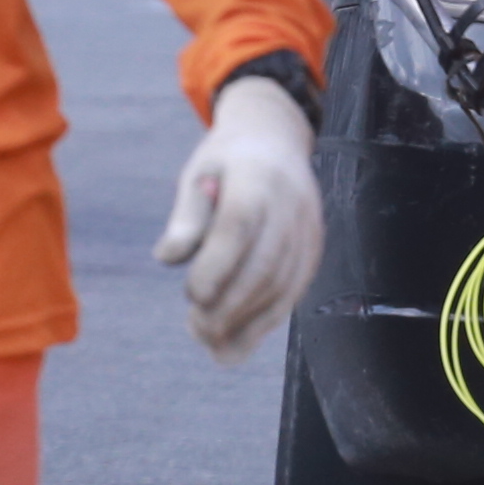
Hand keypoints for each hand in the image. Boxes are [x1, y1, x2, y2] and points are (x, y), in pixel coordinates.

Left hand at [154, 73, 322, 359]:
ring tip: (210, 342)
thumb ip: (187, 217)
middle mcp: (292, 205)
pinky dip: (264, 324)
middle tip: (197, 330)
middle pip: (265, 264)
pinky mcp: (314, 252)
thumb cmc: (227, 163)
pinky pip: (292, 294)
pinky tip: (235, 341)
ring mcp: (308, 231)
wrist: (277, 142)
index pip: (240, 226)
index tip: (191, 295)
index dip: (217, 267)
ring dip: (246, 324)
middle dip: (230, 306)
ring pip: (283, 287)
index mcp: (258, 176)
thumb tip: (169, 258)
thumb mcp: (198, 174)